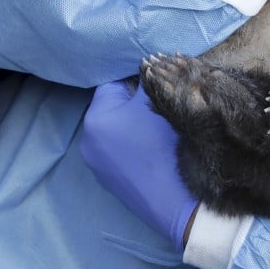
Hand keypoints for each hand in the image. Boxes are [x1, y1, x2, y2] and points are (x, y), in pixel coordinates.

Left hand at [80, 81, 197, 251]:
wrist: (182, 204)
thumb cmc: (168, 147)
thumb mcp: (159, 103)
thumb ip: (149, 79)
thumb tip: (147, 64)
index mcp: (94, 120)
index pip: (113, 85)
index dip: (137, 83)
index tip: (158, 90)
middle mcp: (87, 143)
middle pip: (112, 109)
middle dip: (132, 106)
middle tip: (160, 112)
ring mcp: (97, 166)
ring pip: (116, 132)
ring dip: (133, 128)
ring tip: (158, 134)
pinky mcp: (109, 183)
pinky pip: (119, 154)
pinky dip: (133, 149)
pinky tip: (154, 153)